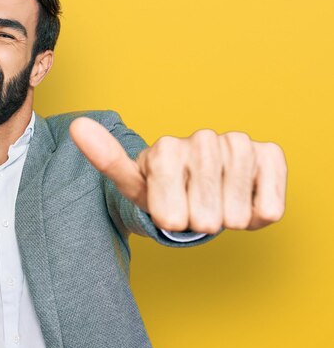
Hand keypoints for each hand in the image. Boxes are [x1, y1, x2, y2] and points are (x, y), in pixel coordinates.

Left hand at [70, 118, 286, 233]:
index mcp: (164, 148)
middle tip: (193, 207)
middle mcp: (202, 139)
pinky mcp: (270, 154)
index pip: (171, 215)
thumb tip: (78, 125)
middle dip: (198, 222)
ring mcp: (237, 143)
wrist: (197, 189)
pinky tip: (243, 200)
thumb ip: (106, 158)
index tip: (167, 209)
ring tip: (216, 203)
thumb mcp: (132, 184)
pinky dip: (256, 215)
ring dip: (226, 219)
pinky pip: (268, 207)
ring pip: (235, 214)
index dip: (171, 222)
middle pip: (206, 217)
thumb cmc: (162, 190)